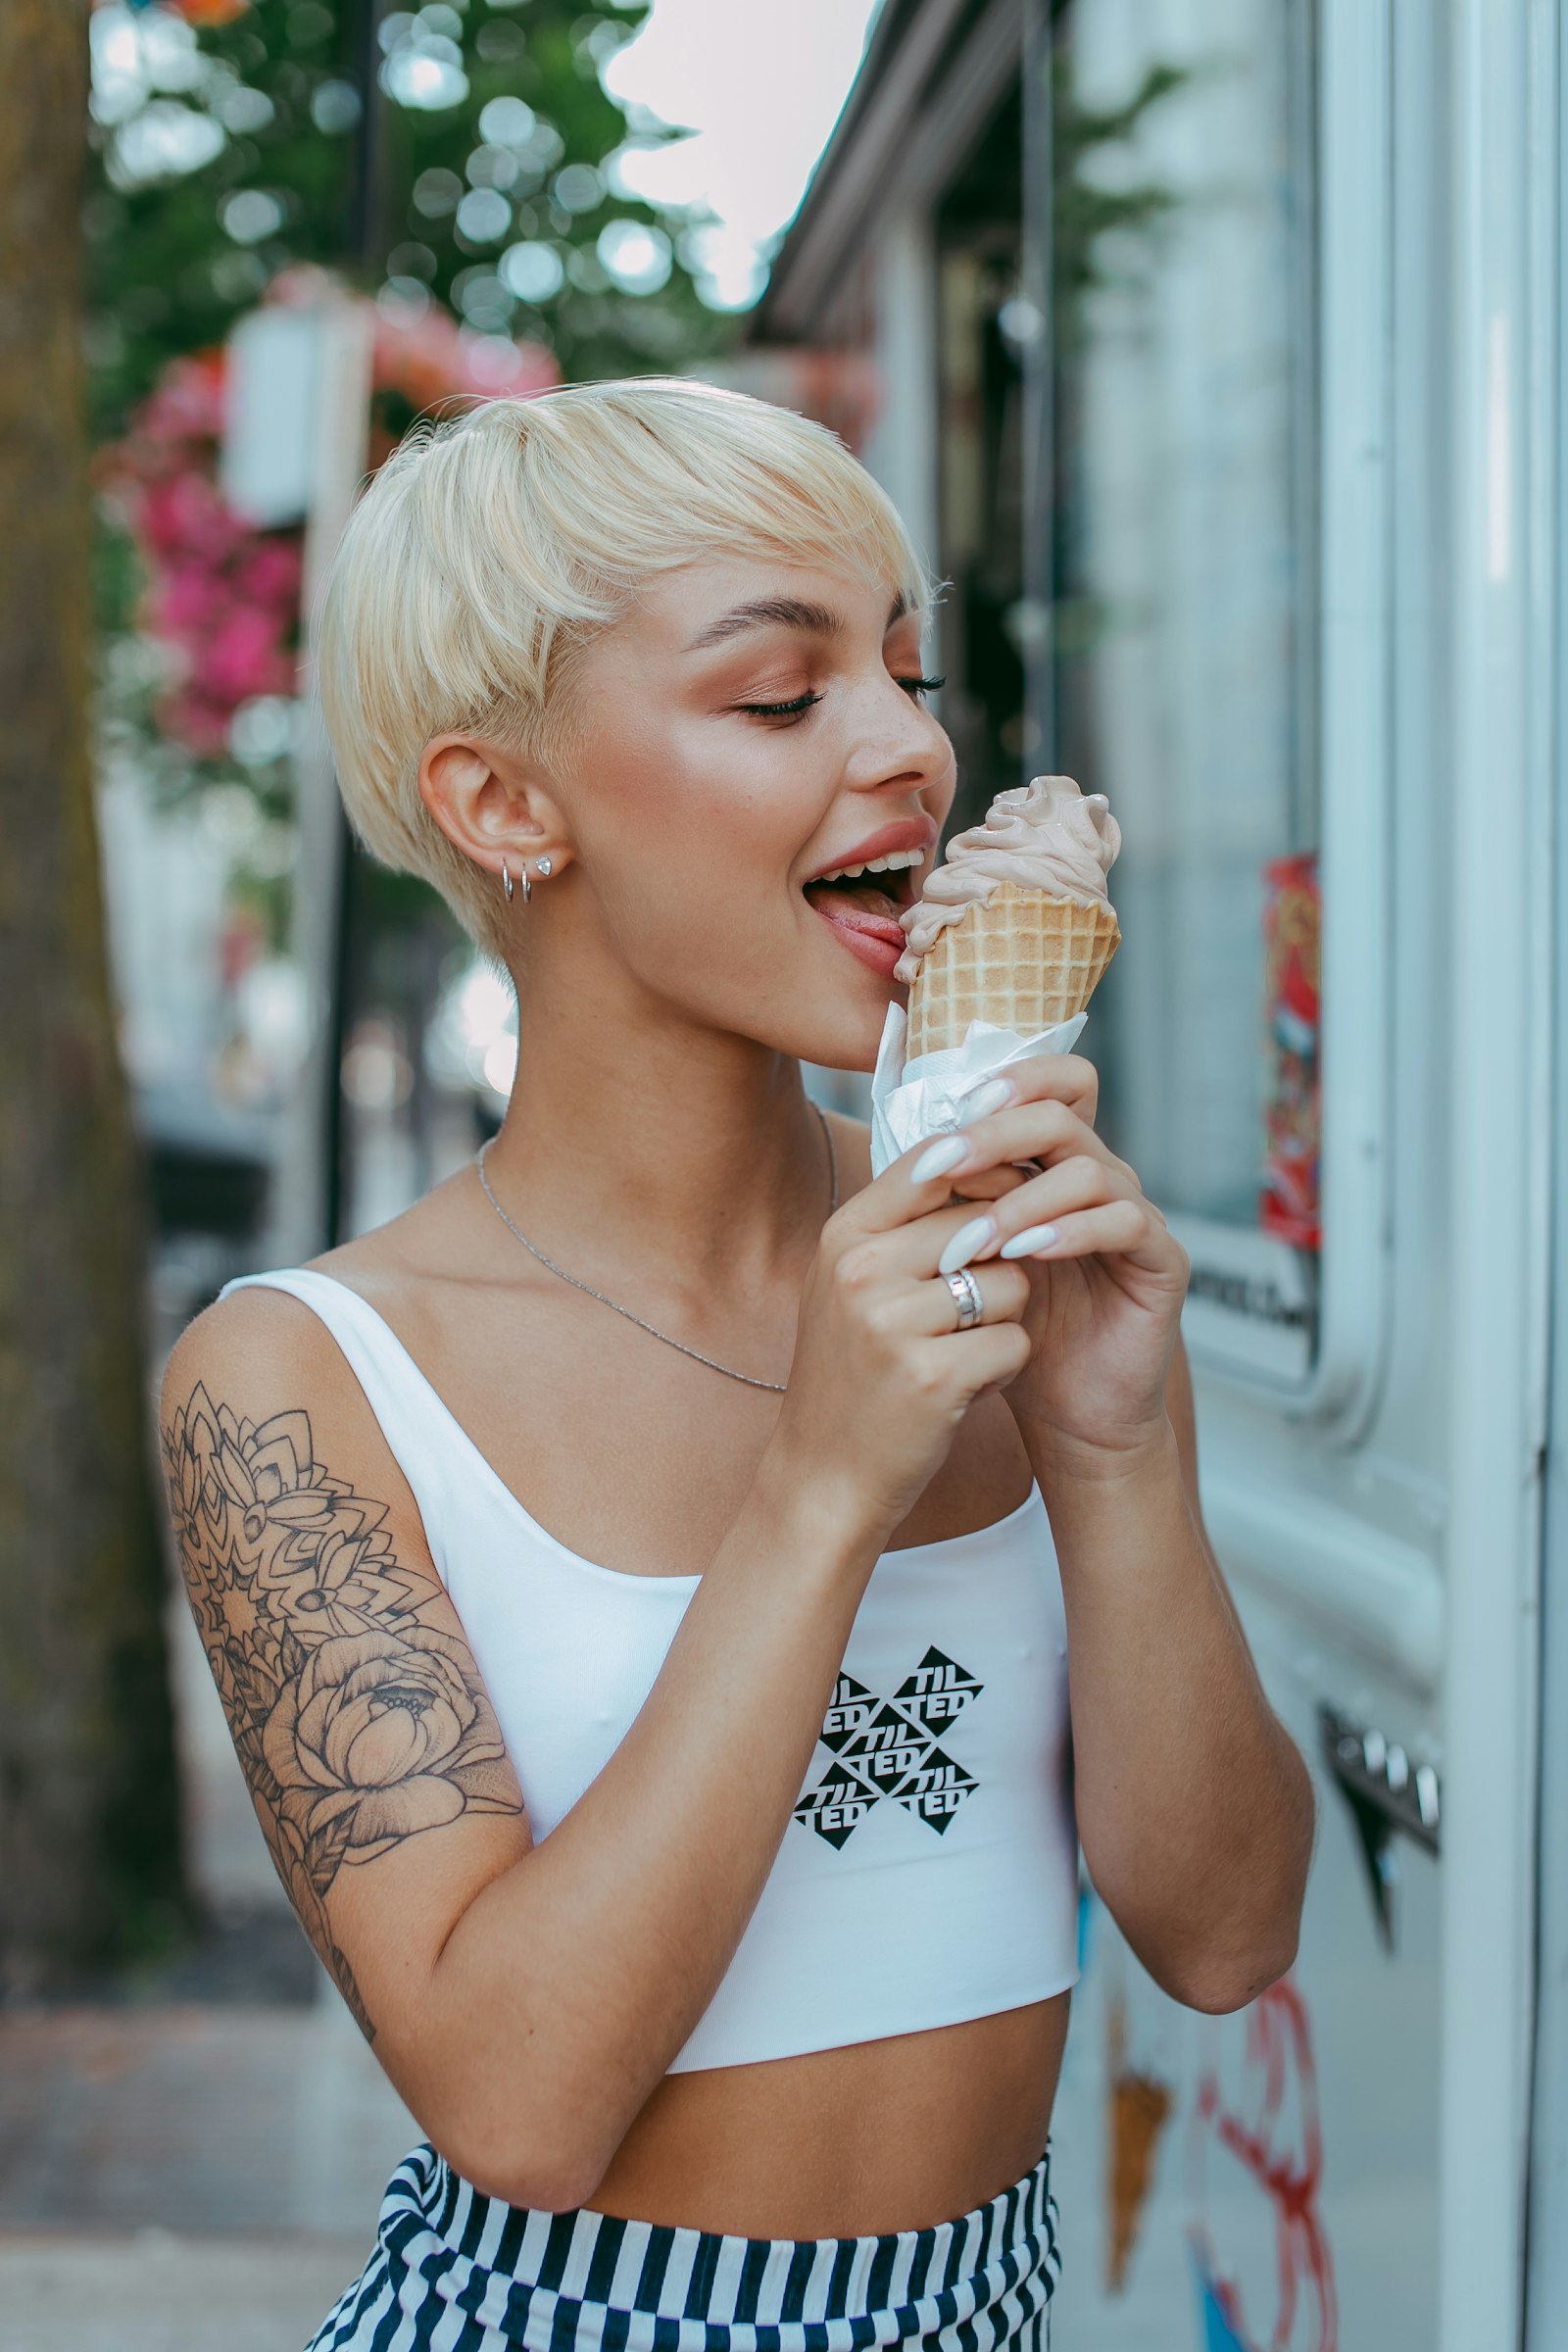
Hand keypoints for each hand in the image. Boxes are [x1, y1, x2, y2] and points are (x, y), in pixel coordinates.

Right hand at [769, 1145, 1034, 1539]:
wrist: (823, 1477)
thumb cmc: (851, 1373)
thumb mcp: (852, 1283)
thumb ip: (903, 1224)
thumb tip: (984, 1156)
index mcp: (844, 1235)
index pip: (936, 1161)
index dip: (987, 1174)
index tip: (1004, 1205)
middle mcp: (862, 1270)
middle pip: (987, 1224)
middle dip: (998, 1266)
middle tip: (967, 1313)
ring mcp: (893, 1324)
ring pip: (1011, 1285)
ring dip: (1004, 1322)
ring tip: (960, 1354)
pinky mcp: (932, 1377)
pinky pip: (1016, 1343)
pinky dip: (1004, 1369)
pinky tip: (965, 1390)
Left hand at [931, 1055, 1189, 1463]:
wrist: (1065, 1414)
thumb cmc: (1008, 1332)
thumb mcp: (966, 1260)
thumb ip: (949, 1204)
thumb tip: (902, 1151)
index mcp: (1055, 1167)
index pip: (1051, 1087)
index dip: (1009, 1082)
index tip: (951, 1111)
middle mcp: (1101, 1180)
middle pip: (1061, 1115)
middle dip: (997, 1134)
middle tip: (946, 1164)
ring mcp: (1137, 1216)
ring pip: (1091, 1169)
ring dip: (1024, 1199)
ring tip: (978, 1240)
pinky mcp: (1164, 1261)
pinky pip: (1127, 1222)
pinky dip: (1073, 1231)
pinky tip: (1029, 1254)